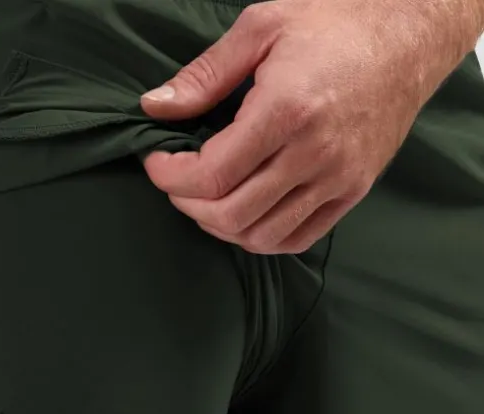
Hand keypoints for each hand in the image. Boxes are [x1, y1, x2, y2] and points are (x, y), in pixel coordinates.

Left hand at [140, 0, 470, 253]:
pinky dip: (260, 237)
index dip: (171, 177)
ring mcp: (337, 179)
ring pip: (261, 236)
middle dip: (188, 204)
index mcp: (287, 111)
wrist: (412, 33)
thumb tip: (154, 107)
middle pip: (230, 215)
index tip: (157, 161)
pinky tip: (244, 214)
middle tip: (178, 181)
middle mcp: (314, 154)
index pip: (211, 174)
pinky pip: (297, 239)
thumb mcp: (262, 27)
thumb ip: (204, 75)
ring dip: (220, 226)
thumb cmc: (337, 22)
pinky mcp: (352, 192)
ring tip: (207, 198)